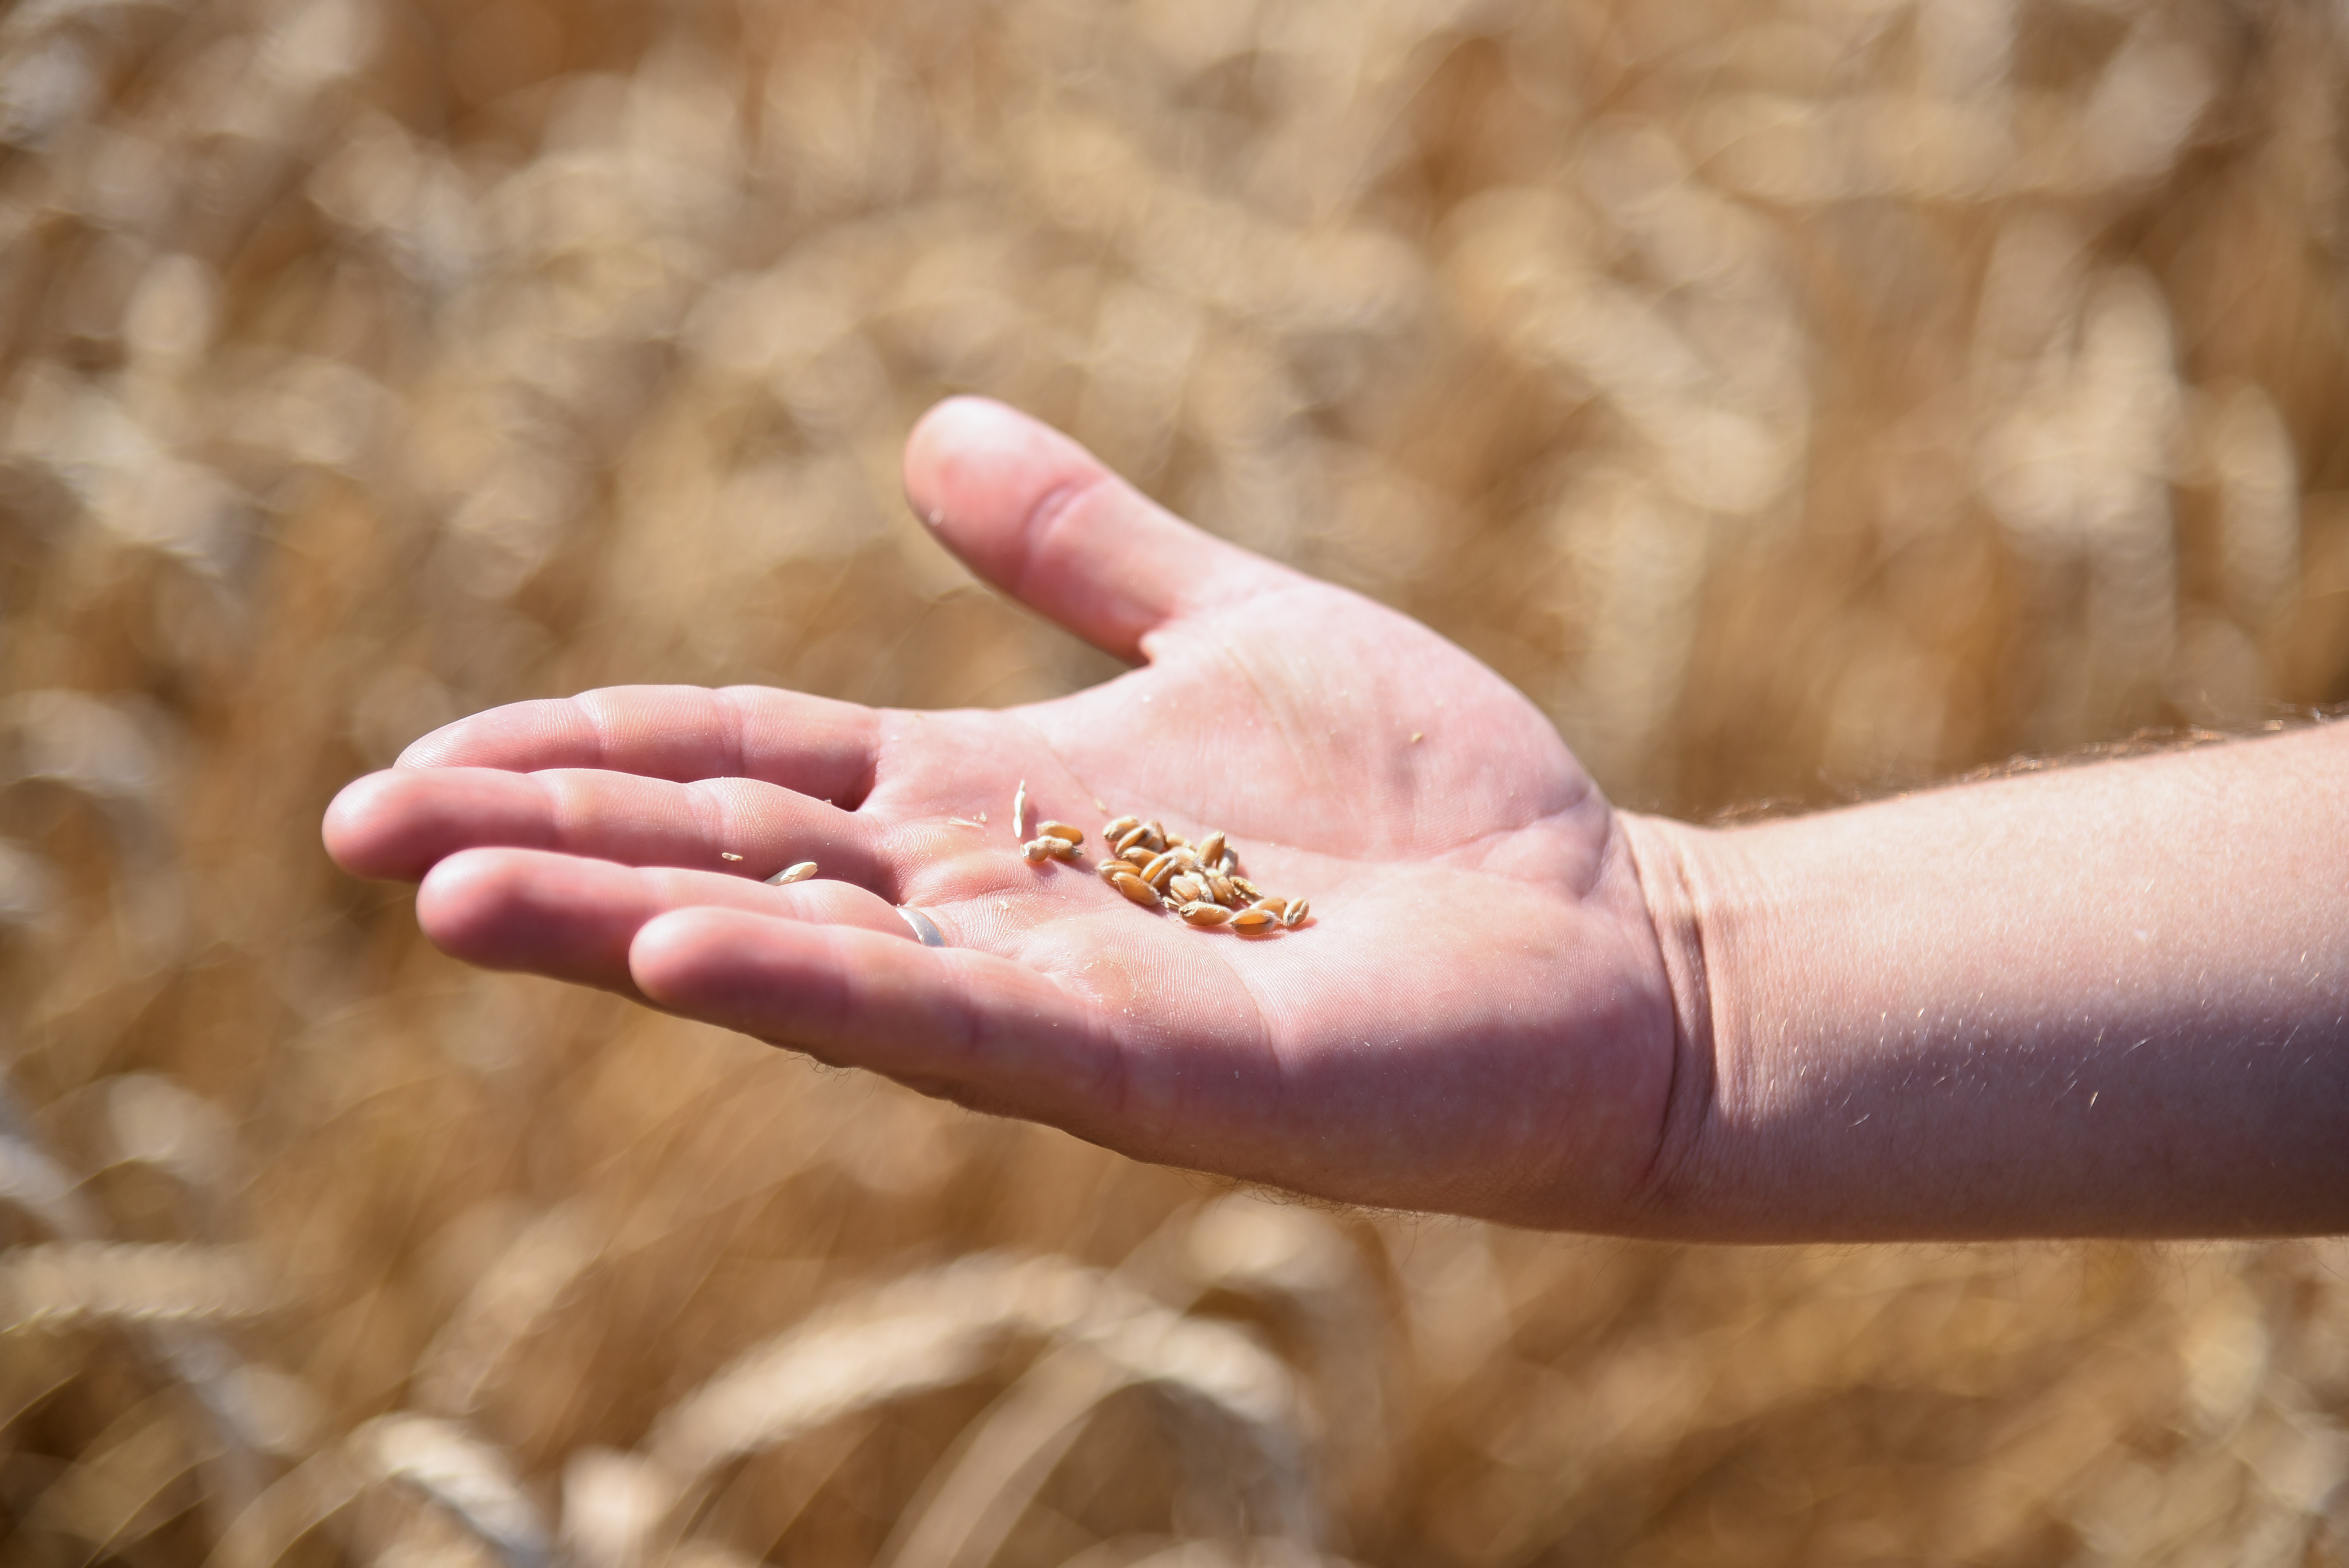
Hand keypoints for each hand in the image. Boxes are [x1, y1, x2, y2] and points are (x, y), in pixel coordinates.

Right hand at [323, 399, 1685, 1228]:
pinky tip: (692, 954)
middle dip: (550, 842)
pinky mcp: (1157, 1063)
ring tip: (452, 889)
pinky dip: (826, 986)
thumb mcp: (1233, 624)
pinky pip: (959, 1022)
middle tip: (362, 827)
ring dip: (626, 921)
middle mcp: (997, 906)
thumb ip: (1084, 551)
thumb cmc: (1433, 806)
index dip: (597, 752)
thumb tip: (932, 429)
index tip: (440, 750)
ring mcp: (1062, 995)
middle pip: (732, 858)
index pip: (750, 767)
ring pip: (805, 949)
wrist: (1605, 943)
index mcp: (998, 805)